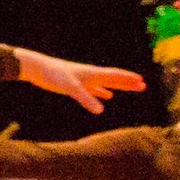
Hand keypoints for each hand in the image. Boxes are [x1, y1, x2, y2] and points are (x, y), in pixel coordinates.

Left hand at [18, 50, 145, 113]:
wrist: (36, 68)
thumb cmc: (54, 75)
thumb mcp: (71, 88)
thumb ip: (86, 99)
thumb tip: (101, 111)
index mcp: (92, 74)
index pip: (115, 76)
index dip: (128, 79)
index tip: (142, 81)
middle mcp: (90, 75)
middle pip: (114, 79)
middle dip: (128, 83)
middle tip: (142, 86)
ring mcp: (83, 79)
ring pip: (105, 83)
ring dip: (118, 86)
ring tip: (129, 88)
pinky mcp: (74, 84)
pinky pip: (93, 88)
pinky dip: (101, 92)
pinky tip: (106, 95)